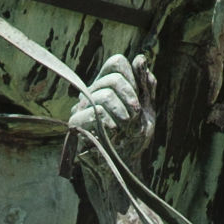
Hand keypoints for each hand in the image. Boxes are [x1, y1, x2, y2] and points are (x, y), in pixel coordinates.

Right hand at [64, 52, 153, 180]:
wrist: (125, 165)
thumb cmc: (133, 137)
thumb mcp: (146, 110)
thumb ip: (145, 85)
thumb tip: (140, 58)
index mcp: (107, 85)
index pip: (116, 62)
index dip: (132, 78)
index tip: (139, 100)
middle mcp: (92, 92)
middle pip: (112, 79)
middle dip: (131, 100)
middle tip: (134, 118)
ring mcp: (82, 108)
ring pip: (104, 96)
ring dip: (123, 116)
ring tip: (123, 129)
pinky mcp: (77, 125)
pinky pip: (94, 113)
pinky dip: (110, 124)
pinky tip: (113, 134)